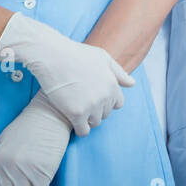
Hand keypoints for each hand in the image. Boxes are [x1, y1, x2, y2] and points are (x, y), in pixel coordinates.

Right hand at [0, 12, 135, 135]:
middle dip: (96, 109)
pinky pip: (83, 131)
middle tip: (81, 100)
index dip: (106, 101)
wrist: (53, 56)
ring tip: (76, 108)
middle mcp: (105, 97)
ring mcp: (91, 106)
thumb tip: (132, 84)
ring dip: (87, 119)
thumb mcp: (102, 58)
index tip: (94, 96)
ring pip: (95, 123)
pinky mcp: (76, 113)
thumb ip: (118, 72)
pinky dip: (79, 129)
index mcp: (112, 85)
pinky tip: (72, 119)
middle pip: (105, 114)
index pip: (117, 103)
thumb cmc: (76, 54)